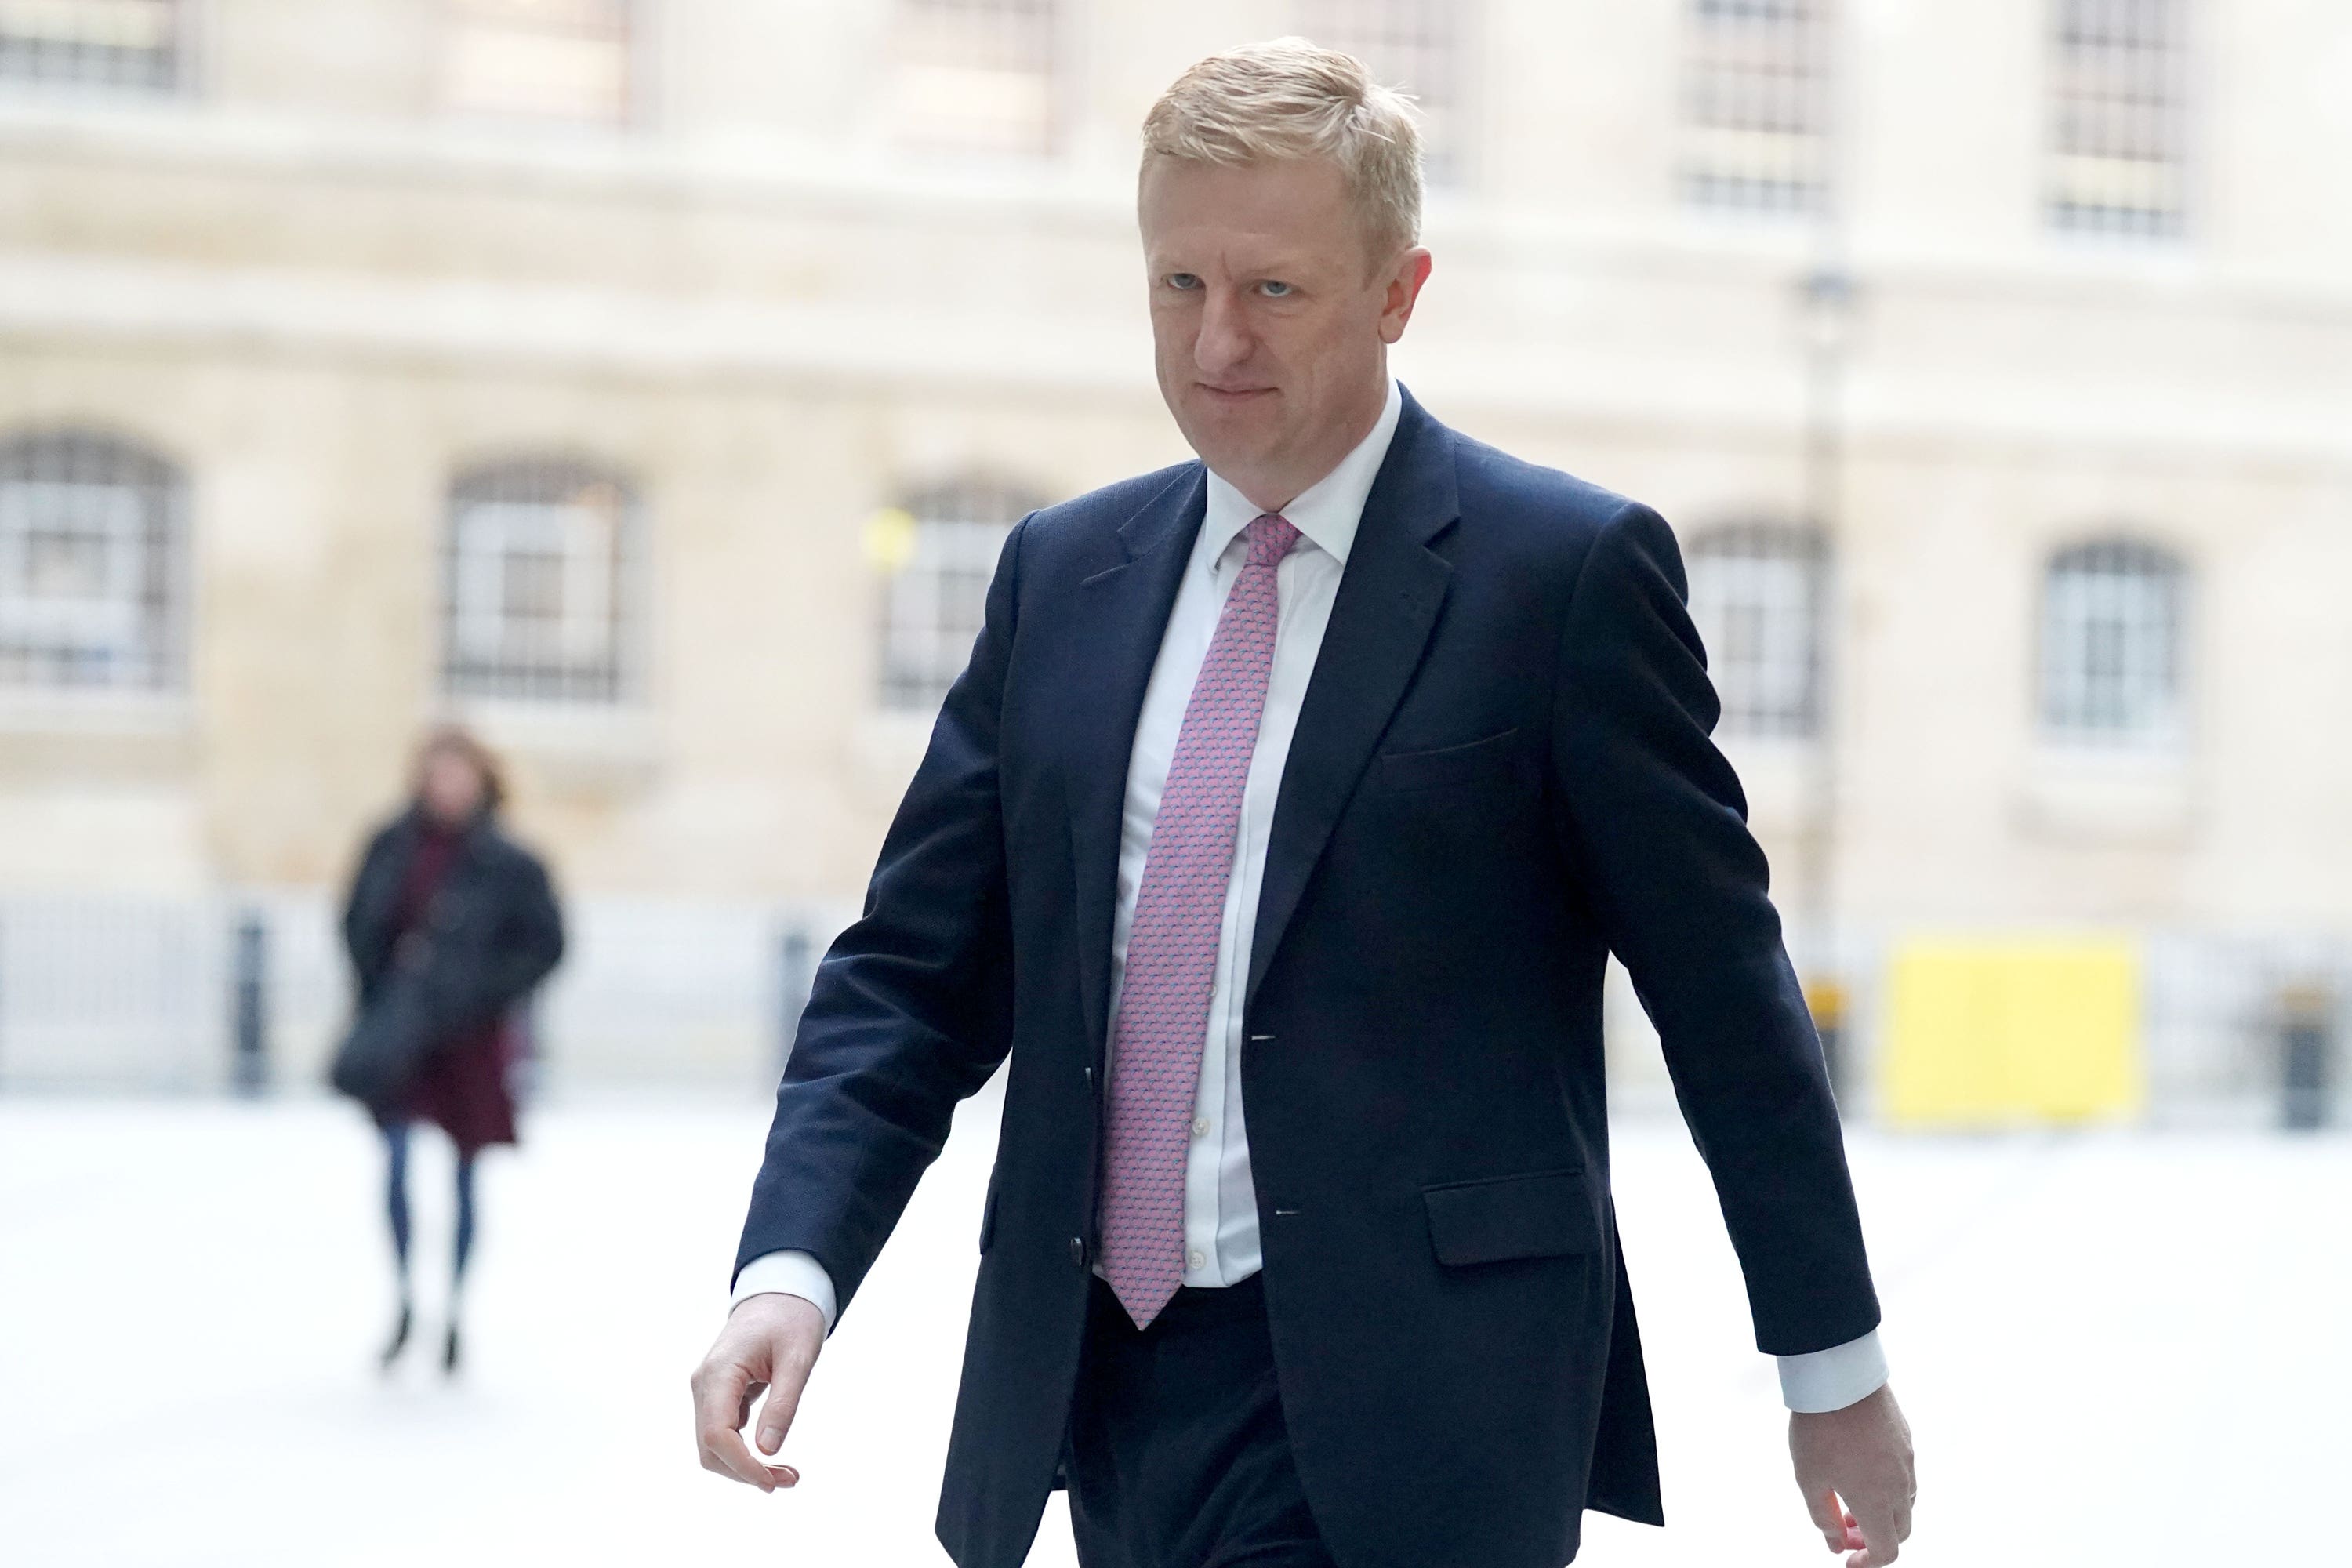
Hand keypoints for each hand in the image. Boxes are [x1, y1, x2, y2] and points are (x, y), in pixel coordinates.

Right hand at [690, 1292, 825, 1491]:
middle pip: (710, 1448)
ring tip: (786, 1474)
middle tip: (790, 1480)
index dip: (742, 1465)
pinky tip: (772, 1454)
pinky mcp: (717, 1396)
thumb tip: (768, 1451)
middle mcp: (704, 1384)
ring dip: (744, 1467)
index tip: (773, 1481)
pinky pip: (722, 1434)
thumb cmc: (791, 1320)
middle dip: (745, 1473)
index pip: (716, 1434)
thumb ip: (783, 1403)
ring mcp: (707, 1391)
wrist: (779, 1294)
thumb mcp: (798, 1358)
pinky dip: (744, 1452)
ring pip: (713, 1446)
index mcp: (719, 1372)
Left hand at [1790, 1381, 1914, 1565]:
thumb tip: (1835, 1543)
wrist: (1839, 1376)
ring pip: (1905, 1503)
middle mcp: (1900, 1486)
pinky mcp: (1907, 1438)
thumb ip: (1823, 1517)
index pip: (1887, 1550)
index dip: (1868, 1562)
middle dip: (1874, 1538)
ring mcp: (1907, 1461)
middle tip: (1843, 1527)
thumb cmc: (1818, 1428)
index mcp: (1876, 1502)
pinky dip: (1887, 1486)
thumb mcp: (1809, 1478)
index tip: (1848, 1560)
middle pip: (1900, 1530)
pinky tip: (1860, 1468)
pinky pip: (1905, 1475)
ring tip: (1848, 1497)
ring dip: (1882, 1511)